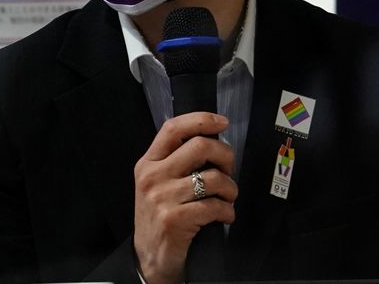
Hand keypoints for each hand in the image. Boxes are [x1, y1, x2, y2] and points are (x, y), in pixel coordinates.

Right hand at [132, 113, 238, 283]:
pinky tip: (225, 216)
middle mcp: (152, 177)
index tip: (223, 123)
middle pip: (200, 146)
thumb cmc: (162, 216)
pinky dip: (227, 211)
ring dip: (230, 189)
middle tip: (228, 171)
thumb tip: (215, 140)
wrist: (150, 258)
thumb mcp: (160, 183)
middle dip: (225, 156)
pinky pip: (214, 205)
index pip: (173, 129)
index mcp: (148, 163)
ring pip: (213, 178)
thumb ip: (178, 160)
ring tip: (228, 198)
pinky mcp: (174, 219)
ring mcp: (161, 198)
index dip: (202, 120)